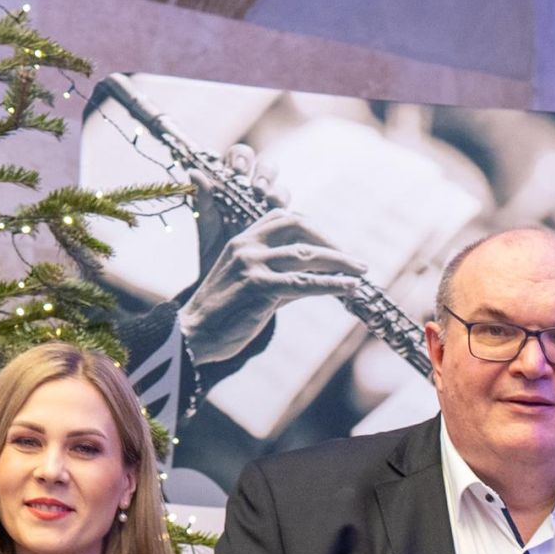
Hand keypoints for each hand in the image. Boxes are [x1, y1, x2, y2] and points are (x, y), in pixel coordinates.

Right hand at [182, 208, 364, 364]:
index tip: (333, 246)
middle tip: (352, 259)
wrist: (194, 335)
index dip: (313, 229)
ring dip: (339, 262)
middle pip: (299, 226)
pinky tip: (349, 287)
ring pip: (307, 255)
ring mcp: (253, 265)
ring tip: (360, 270)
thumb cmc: (222, 315)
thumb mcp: (251, 286)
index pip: (284, 218)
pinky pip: (304, 283)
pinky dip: (332, 284)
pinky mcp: (259, 288)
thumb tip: (317, 279)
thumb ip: (281, 276)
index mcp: (243, 240)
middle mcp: (248, 246)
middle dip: (330, 241)